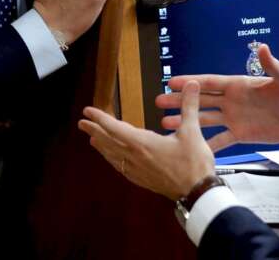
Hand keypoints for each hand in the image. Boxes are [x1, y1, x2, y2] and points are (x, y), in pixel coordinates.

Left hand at [80, 80, 215, 199]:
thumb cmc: (194, 163)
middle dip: (94, 131)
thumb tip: (191, 83)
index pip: (114, 127)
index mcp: (142, 143)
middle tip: (81, 123)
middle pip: (108, 142)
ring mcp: (136, 170)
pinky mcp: (141, 180)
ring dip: (101, 145)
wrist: (197, 193)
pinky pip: (120, 167)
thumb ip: (189, 106)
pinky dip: (112, 159)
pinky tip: (113, 159)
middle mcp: (134, 157)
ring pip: (112, 156)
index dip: (99, 118)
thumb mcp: (192, 131)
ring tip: (92, 139)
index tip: (87, 111)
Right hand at [156, 43, 278, 151]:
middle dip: (180, 100)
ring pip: (205, 119)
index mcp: (239, 85)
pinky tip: (192, 147)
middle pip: (201, 100)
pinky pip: (221, 140)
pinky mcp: (242, 135)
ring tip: (166, 123)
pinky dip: (207, 144)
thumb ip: (272, 64)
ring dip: (186, 121)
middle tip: (158, 101)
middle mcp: (233, 101)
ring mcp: (235, 118)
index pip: (209, 83)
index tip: (171, 82)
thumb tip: (262, 46)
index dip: (190, 82)